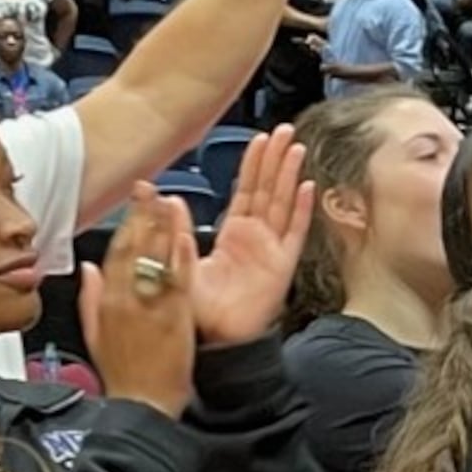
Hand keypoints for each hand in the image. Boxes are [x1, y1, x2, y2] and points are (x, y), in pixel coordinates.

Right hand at [82, 189, 200, 414]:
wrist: (143, 405)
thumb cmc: (122, 374)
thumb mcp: (95, 334)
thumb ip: (90, 297)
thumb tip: (87, 268)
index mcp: (106, 301)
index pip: (114, 252)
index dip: (125, 224)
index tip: (132, 202)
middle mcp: (125, 299)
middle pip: (133, 248)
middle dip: (141, 215)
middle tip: (148, 187)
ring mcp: (150, 306)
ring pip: (154, 258)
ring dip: (161, 226)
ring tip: (166, 199)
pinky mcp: (174, 317)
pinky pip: (177, 280)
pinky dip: (179, 255)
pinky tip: (184, 233)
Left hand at [184, 127, 310, 345]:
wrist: (211, 340)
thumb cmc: (197, 307)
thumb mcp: (178, 259)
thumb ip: (175, 229)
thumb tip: (165, 199)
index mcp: (232, 235)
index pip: (245, 190)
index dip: (254, 164)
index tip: (260, 139)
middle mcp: (255, 239)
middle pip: (269, 190)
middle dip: (277, 159)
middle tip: (285, 131)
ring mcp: (271, 251)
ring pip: (283, 203)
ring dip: (289, 175)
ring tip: (296, 148)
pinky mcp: (282, 267)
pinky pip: (294, 233)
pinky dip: (301, 210)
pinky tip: (307, 188)